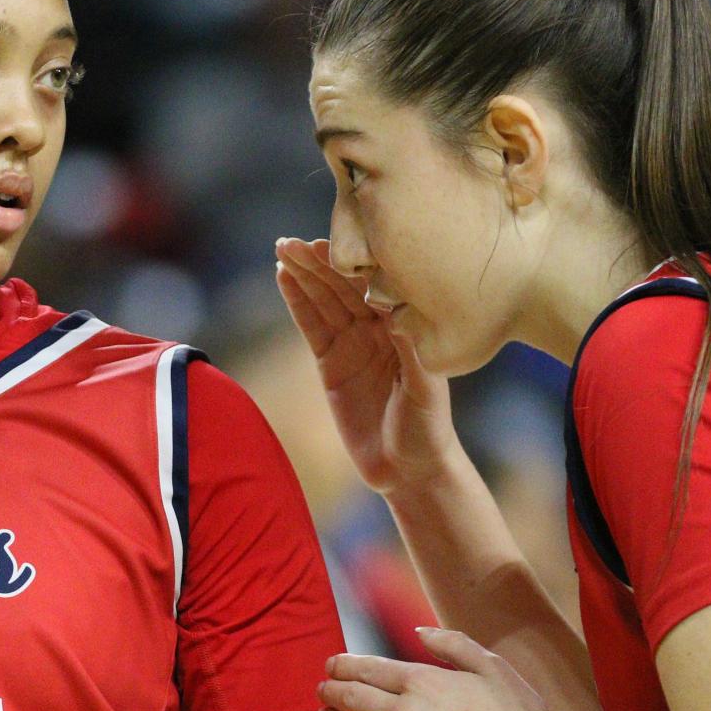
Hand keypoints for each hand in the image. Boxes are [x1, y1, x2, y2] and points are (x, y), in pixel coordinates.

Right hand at [274, 237, 461, 493]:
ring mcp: (353, 343)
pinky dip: (298, 302)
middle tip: (293, 242)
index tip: (329, 245)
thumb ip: (413, 353)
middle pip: (344, 287)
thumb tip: (399, 314)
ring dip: (304, 275)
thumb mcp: (426, 391)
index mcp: (405, 326)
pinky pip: (311, 326)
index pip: (374, 286)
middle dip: (319, 264)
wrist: (407, 467)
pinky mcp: (331, 363)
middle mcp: (378, 328)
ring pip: (325, 301)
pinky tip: (284, 278)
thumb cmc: (427, 428)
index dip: (350, 266)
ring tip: (283, 250)